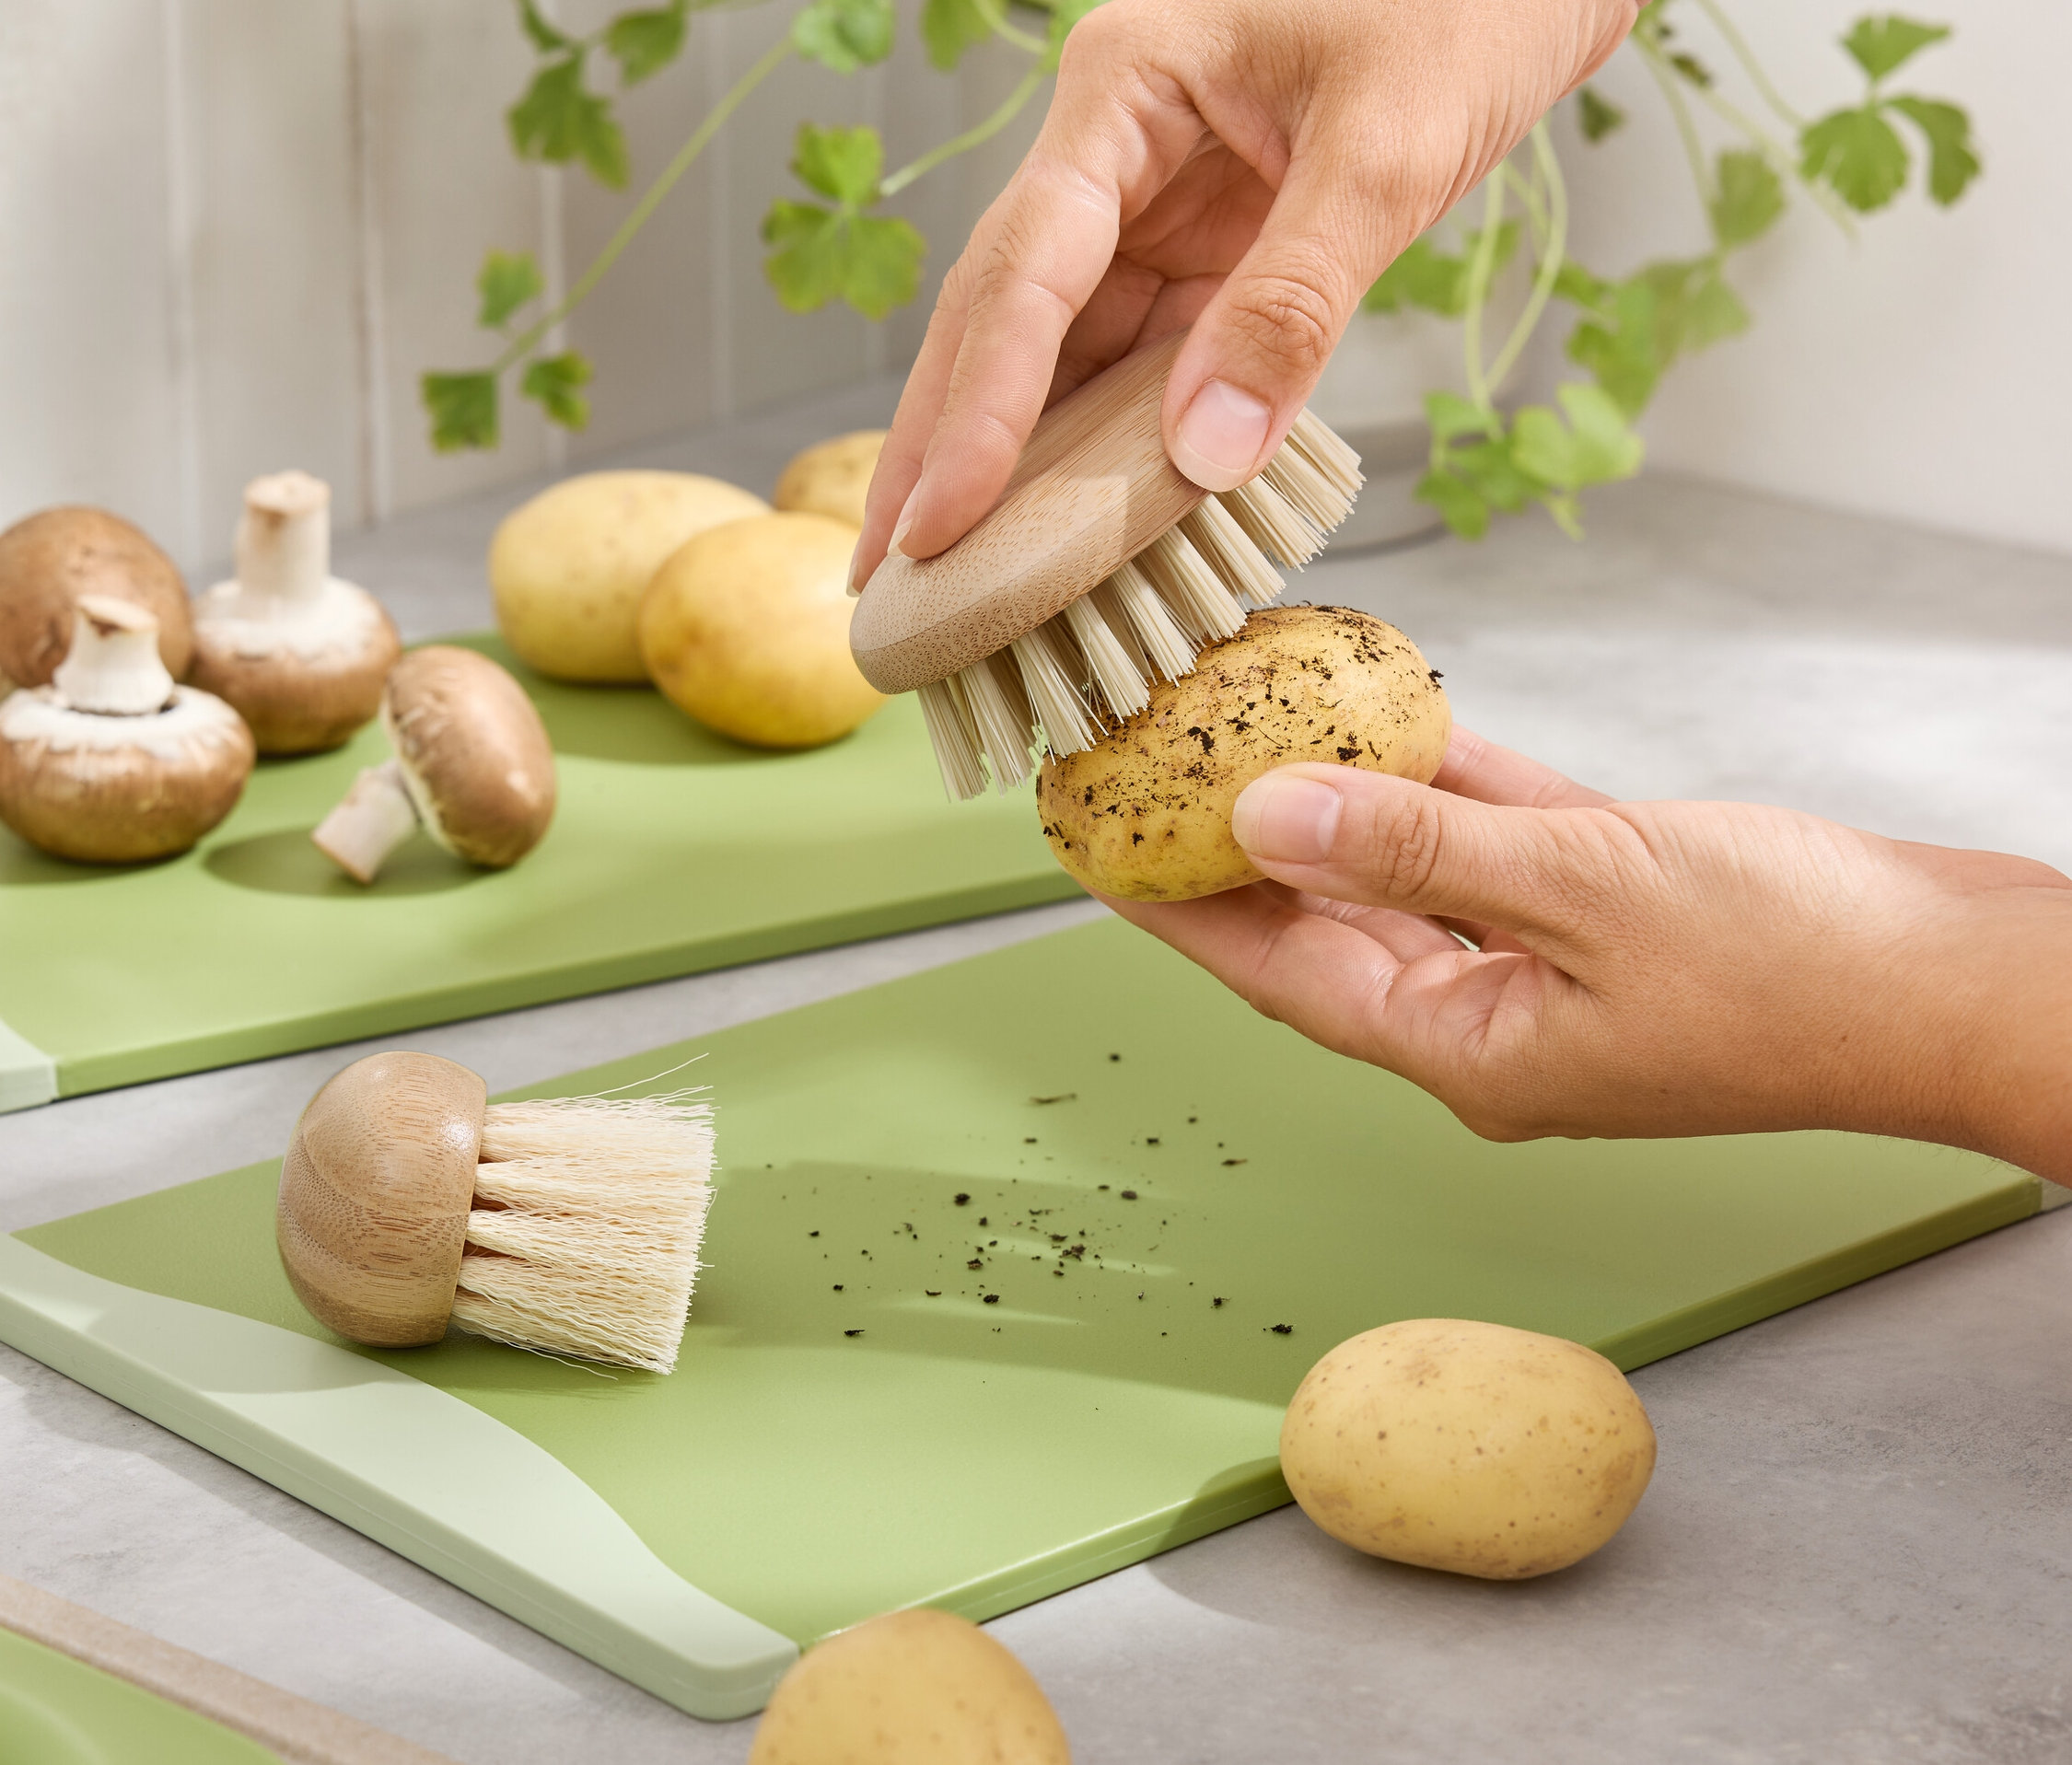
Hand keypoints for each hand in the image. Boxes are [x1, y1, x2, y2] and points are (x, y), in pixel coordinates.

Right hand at [850, 0, 1639, 588]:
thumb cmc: (1469, 4)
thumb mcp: (1387, 152)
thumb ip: (1294, 303)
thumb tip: (1201, 458)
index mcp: (1125, 88)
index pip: (1025, 269)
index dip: (976, 409)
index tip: (941, 523)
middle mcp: (1114, 151)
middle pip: (1001, 319)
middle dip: (942, 449)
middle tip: (887, 575)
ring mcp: (1153, 210)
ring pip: (1056, 356)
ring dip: (1007, 467)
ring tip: (945, 578)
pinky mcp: (1205, 261)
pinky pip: (1135, 368)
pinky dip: (1101, 452)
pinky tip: (1061, 530)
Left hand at [1105, 729, 2071, 1183]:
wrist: (1964, 983)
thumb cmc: (1803, 969)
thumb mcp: (1587, 890)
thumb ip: (1417, 850)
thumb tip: (1263, 819)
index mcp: (1466, 1049)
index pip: (1275, 971)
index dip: (1175, 907)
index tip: (1094, 845)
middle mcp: (1486, 1015)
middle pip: (1320, 919)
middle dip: (1229, 845)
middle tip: (1145, 769)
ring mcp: (1543, 960)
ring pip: (1400, 865)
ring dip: (1328, 794)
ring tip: (1237, 722)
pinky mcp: (1602, 901)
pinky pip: (1486, 832)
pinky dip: (1435, 776)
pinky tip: (1379, 711)